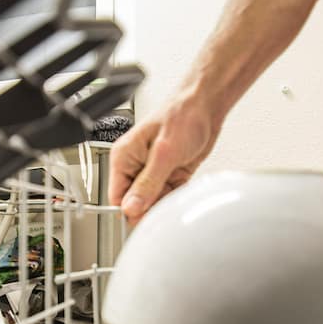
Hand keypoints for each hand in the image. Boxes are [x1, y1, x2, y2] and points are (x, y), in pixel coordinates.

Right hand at [109, 99, 219, 224]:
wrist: (205, 105)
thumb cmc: (182, 115)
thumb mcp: (164, 153)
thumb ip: (147, 183)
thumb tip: (131, 207)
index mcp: (124, 157)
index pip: (117, 196)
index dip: (130, 211)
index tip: (145, 217)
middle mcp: (136, 166)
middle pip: (135, 203)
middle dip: (151, 207)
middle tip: (166, 202)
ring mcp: (153, 171)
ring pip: (153, 202)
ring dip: (165, 202)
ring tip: (177, 189)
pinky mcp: (169, 175)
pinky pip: (168, 196)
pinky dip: (176, 197)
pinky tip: (183, 187)